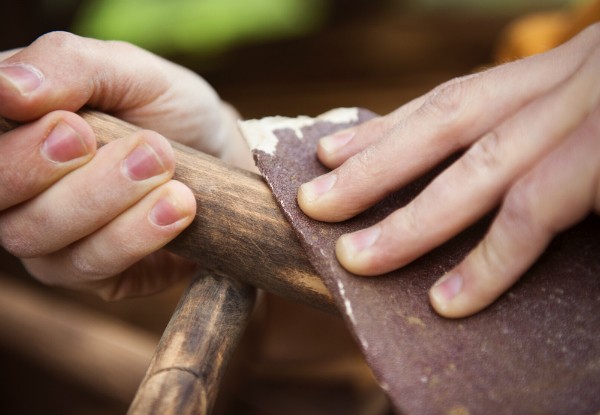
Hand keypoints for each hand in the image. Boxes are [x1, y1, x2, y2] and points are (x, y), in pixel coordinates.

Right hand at [0, 32, 251, 298]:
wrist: (221, 155)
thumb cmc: (166, 108)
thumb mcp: (131, 71)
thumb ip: (68, 65)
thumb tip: (6, 87)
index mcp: (15, 127)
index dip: (18, 142)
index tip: (73, 125)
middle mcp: (18, 186)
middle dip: (54, 168)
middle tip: (138, 146)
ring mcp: (49, 235)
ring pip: (38, 234)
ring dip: (107, 198)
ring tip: (165, 165)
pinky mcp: (91, 273)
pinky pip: (92, 266)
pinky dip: (135, 234)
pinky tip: (178, 207)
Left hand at [298, 23, 599, 317]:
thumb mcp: (586, 118)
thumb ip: (539, 140)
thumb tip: (474, 184)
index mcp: (554, 71)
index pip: (453, 100)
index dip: (387, 129)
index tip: (331, 153)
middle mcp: (565, 79)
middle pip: (448, 123)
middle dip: (374, 167)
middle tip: (312, 203)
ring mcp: (587, 115)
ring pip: (476, 169)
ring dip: (409, 221)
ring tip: (354, 259)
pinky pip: (533, 215)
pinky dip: (487, 262)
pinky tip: (446, 300)